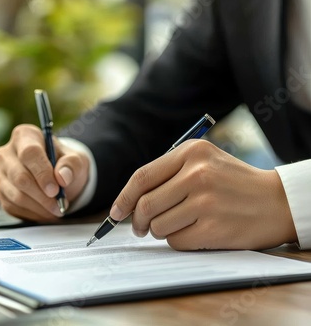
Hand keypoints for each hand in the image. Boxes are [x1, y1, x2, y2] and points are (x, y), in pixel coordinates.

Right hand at [0, 124, 89, 220]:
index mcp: (25, 136)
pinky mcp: (0, 192)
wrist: (57, 176)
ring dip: (40, 207)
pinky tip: (45, 211)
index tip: (55, 189)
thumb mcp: (75, 160)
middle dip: (42, 195)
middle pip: (20, 177)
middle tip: (60, 204)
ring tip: (56, 209)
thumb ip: (71, 165)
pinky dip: (33, 213)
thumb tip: (63, 176)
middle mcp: (7, 153)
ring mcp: (1, 173)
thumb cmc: (63, 164)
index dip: (42, 173)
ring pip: (16, 195)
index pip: (29, 153)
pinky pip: (14, 207)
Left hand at [109, 139, 297, 249]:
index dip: (123, 198)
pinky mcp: (213, 228)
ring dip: (160, 231)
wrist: (277, 201)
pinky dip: (179, 241)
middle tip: (140, 228)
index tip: (115, 213)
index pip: (141, 177)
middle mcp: (197, 174)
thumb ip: (168, 174)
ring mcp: (205, 201)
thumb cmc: (233, 183)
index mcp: (191, 152)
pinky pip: (175, 241)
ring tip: (179, 225)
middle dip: (136, 221)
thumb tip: (129, 202)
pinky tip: (196, 233)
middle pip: (144, 205)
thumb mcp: (203, 162)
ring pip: (157, 226)